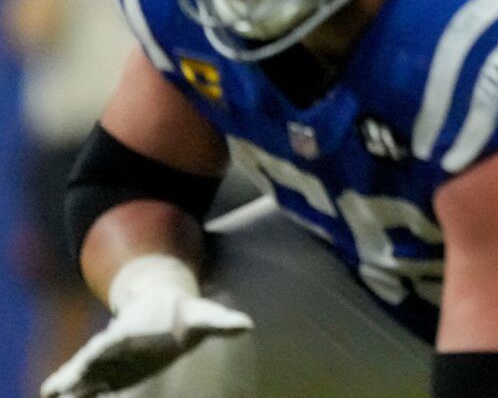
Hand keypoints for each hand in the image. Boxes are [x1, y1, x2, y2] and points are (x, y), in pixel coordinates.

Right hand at [43, 255, 251, 397]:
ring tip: (51, 392)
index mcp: (135, 331)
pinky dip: (63, 385)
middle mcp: (116, 345)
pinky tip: (49, 394)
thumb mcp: (202, 317)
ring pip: (81, 372)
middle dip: (84, 367)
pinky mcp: (102, 371)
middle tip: (75, 376)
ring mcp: (105, 359)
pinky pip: (77, 380)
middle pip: (94, 357)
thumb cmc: (183, 315)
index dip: (111, 343)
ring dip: (68, 382)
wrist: (162, 309)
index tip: (102, 346)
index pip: (120, 339)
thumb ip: (220, 322)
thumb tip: (247, 325)